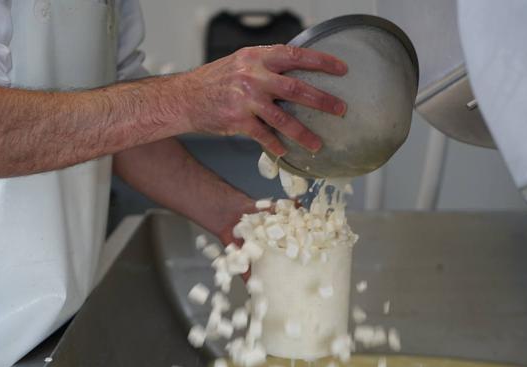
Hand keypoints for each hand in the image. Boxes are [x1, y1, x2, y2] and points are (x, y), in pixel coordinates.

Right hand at [181, 45, 347, 155]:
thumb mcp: (241, 62)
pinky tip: (285, 150)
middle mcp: (253, 76)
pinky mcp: (238, 120)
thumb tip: (296, 71)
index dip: (321, 61)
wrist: (185, 97)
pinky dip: (276, 144)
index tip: (341, 69)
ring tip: (318, 143)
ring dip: (303, 132)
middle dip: (322, 100)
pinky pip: (263, 135)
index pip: (295, 55)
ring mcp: (245, 99)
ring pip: (282, 118)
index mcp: (257, 58)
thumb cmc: (215, 80)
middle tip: (340, 109)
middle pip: (295, 89)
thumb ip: (267, 65)